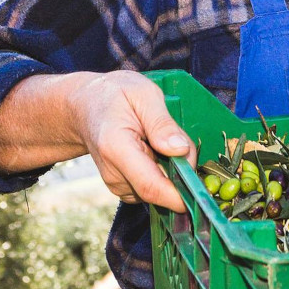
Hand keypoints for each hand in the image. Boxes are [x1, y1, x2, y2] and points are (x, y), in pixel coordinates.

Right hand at [65, 70, 193, 211]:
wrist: (85, 107)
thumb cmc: (114, 95)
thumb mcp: (142, 93)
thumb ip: (162, 123)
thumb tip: (180, 150)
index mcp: (116, 148)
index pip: (152, 187)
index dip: (181, 195)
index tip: (204, 188)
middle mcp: (114, 174)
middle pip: (161, 189)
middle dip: (181, 172)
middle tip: (177, 138)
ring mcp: (117, 184)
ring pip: (160, 189)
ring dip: (171, 170)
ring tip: (158, 139)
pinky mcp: (124, 188)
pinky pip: (154, 188)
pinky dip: (162, 172)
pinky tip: (152, 150)